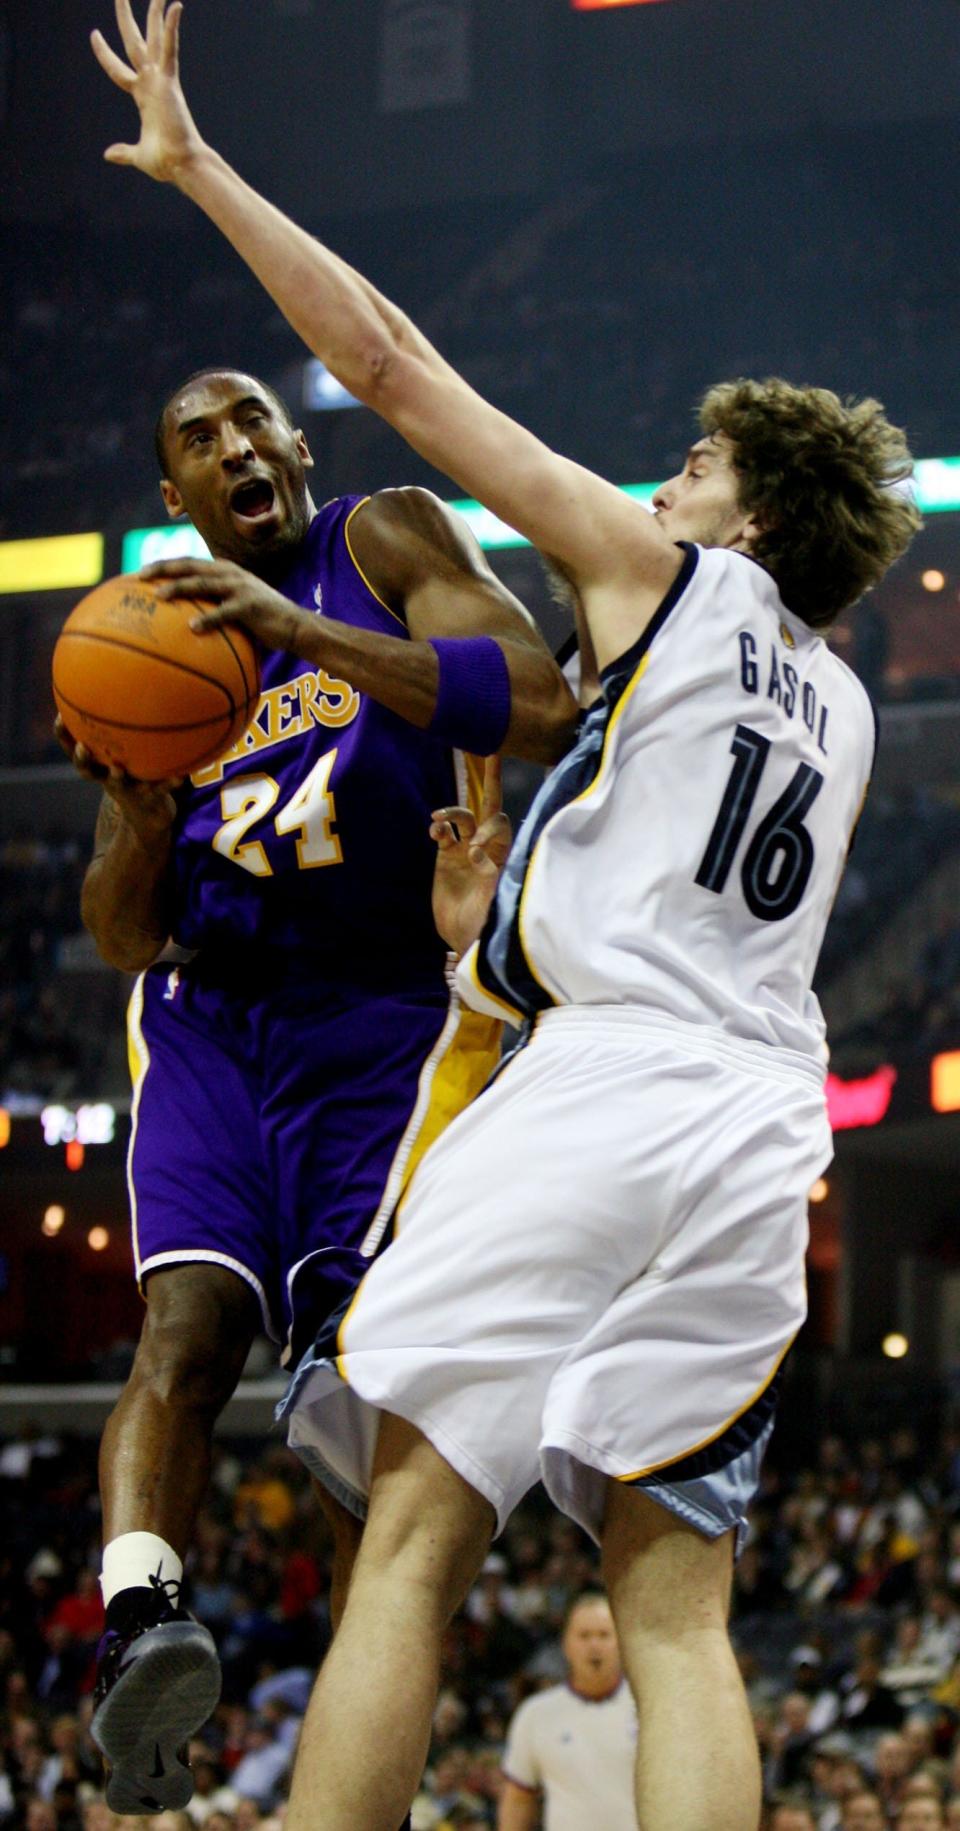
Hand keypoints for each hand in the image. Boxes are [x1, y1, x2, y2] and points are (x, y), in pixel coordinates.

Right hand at [55, 715, 180, 843]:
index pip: (73, 748)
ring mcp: (127, 789)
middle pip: (87, 771)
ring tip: (117, 768)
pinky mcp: (149, 798)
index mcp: (99, 763)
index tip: (59, 720)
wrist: (149, 810)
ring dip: (116, 776)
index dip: (64, 737)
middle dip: (82, 760)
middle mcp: (107, 777)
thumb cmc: (134, 769)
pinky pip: (160, 790)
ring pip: (118, 784)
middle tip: (81, 748)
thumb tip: (120, 679)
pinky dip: (169, 783)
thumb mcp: (124, 748)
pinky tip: (181, 776)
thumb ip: (119, 723)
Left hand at [91, 0, 203, 184]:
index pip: (119, 68)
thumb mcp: (138, 154)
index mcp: (143, 97)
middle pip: (135, 43)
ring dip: (154, 13)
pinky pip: (170, 48)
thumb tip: (108, 155)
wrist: (182, 164)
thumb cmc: (166, 162)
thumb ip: (124, 152)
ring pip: (155, 38)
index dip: (105, 53)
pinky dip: (171, 28)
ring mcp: (161, 79)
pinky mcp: (170, 80)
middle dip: (127, 18)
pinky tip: (174, 6)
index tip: (94, 34)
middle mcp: (152, 83)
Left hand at [141, 558, 306, 651]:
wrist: (295, 626)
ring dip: (178, 588)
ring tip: (159, 597)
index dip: (164, 565)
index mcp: (223, 571)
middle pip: (189, 565)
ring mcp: (239, 587)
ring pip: (202, 583)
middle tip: (139, 577)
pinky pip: (224, 612)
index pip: (188, 563)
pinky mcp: (250, 605)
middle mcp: (229, 573)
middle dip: (163, 569)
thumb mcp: (236, 608)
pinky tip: (193, 628)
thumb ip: (214, 608)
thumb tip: (185, 625)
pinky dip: (208, 619)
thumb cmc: (262, 621)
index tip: (140, 573)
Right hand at [430, 756, 510, 955]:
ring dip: (451, 812)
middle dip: (492, 778)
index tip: (474, 851)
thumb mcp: (493, 900)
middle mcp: (486, 845)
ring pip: (461, 816)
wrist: (465, 937)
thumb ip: (488, 876)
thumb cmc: (487, 921)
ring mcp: (465, 848)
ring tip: (438, 821)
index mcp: (502, 852)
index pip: (500, 822)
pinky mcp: (445, 857)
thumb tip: (475, 854)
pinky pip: (442, 834)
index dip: (487, 828)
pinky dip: (438, 829)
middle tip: (492, 752)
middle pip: (489, 804)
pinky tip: (434, 833)